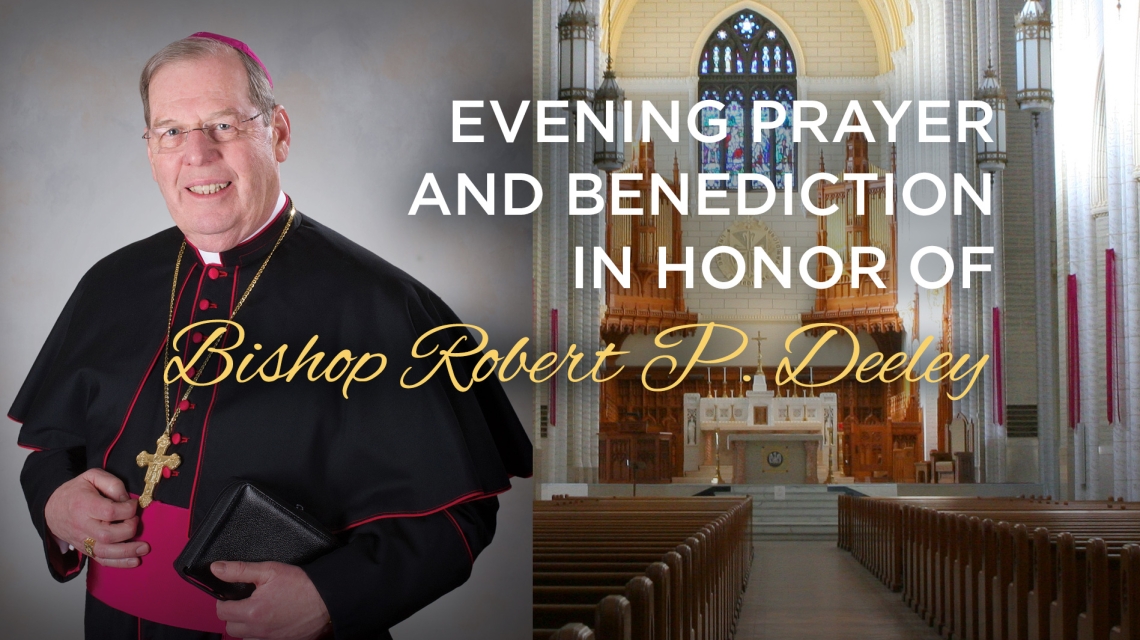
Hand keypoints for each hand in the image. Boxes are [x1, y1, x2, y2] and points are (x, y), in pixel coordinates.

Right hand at [44, 468, 146, 567]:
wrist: (51, 508)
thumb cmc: (75, 491)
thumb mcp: (92, 476)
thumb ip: (112, 483)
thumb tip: (126, 499)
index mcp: (84, 505)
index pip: (110, 512)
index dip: (128, 509)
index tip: (133, 504)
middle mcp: (82, 526)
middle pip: (109, 535)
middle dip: (129, 529)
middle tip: (135, 520)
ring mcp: (83, 540)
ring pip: (105, 551)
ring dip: (128, 552)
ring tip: (144, 548)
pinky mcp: (85, 550)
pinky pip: (101, 560)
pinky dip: (119, 563)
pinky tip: (134, 561)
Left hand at [213, 561, 330, 639]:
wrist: (327, 599)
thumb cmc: (302, 584)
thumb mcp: (270, 570)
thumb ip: (240, 570)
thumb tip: (217, 569)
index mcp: (252, 611)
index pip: (221, 611)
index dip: (224, 600)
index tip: (232, 595)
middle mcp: (258, 630)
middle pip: (231, 627)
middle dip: (233, 614)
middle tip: (244, 602)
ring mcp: (270, 638)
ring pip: (245, 637)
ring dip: (246, 626)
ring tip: (258, 612)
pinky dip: (261, 633)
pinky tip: (270, 621)